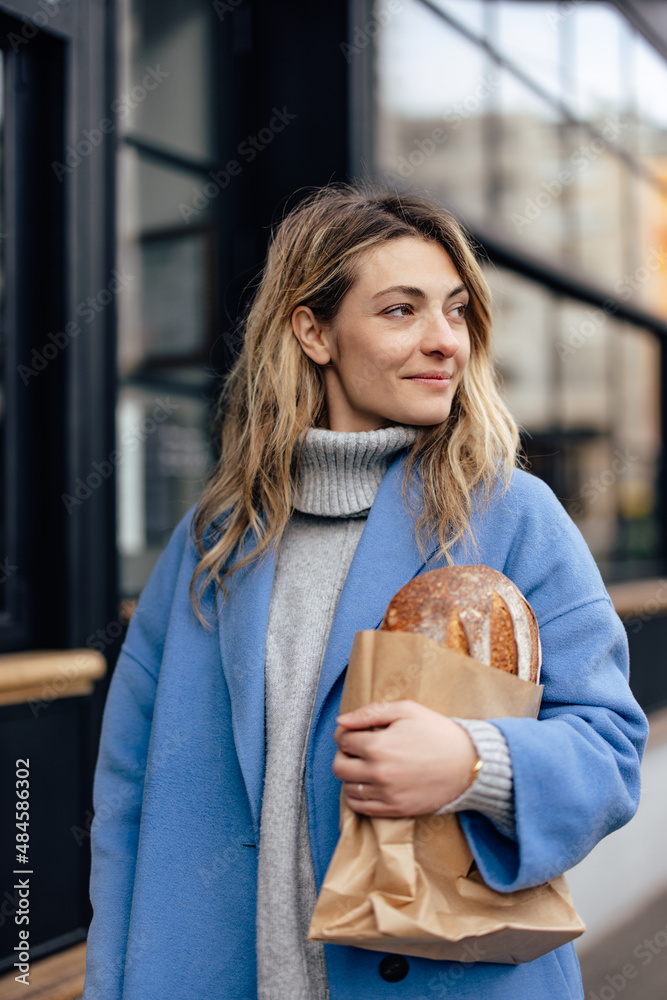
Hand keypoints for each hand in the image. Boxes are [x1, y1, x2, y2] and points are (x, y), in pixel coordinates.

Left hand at [332, 700, 477, 816]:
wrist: (468, 764)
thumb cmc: (438, 732)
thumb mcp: (406, 710)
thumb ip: (370, 713)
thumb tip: (341, 721)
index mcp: (378, 746)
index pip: (342, 739)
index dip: (345, 732)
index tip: (353, 731)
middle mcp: (378, 773)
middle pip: (339, 766)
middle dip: (343, 754)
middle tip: (356, 748)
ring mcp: (386, 794)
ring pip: (347, 788)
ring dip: (350, 775)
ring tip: (365, 765)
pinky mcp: (395, 810)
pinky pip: (359, 808)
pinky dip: (357, 796)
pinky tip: (369, 783)